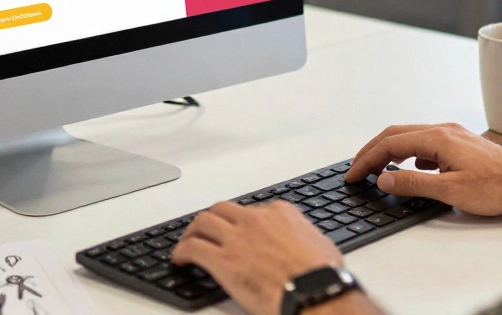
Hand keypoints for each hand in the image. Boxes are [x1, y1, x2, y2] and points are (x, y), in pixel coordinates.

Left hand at [172, 201, 344, 314]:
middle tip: (205, 230)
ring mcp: (237, 238)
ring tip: (187, 242)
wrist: (316, 292)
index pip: (252, 210)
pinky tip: (180, 259)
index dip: (241, 222)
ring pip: (202, 222)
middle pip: (222, 210)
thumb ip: (302, 237)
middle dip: (211, 219)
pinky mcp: (223, 260)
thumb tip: (300, 243)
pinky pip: (192, 248)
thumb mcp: (319, 244)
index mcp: (280, 213)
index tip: (238, 231)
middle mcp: (255, 219)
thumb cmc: (322, 275)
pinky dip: (182, 251)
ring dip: (192, 231)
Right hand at [347, 123, 501, 217]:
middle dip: (372, 151)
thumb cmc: (499, 187)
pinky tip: (409, 169)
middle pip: (396, 134)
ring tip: (375, 168)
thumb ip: (413, 184)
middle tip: (356, 169)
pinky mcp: (461, 144)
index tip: (353, 175)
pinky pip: (425, 143)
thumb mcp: (451, 190)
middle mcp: (444, 130)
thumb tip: (383, 179)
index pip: (390, 144)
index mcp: (438, 138)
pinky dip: (408, 153)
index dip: (367, 160)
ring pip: (411, 137)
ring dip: (389, 151)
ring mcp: (453, 136)